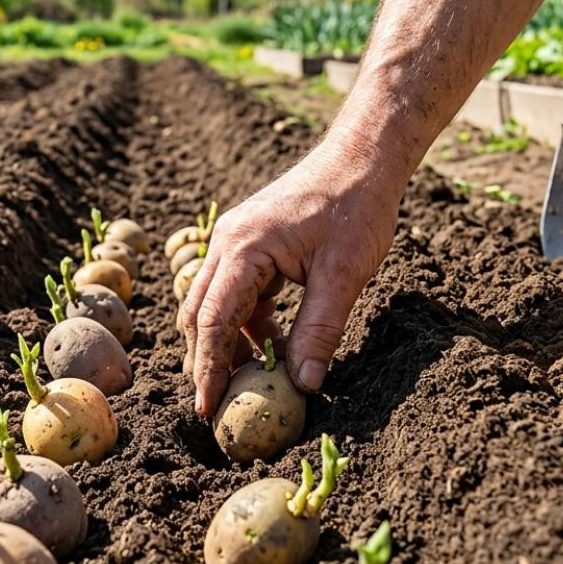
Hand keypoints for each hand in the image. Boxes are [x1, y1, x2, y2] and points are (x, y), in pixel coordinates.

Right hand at [181, 137, 402, 415]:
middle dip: (205, 361)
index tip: (207, 406)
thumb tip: (305, 385)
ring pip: (216, 304)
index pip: (213, 320)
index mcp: (243, 249)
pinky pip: (238, 292)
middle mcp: (228, 243)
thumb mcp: (343, 274)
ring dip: (228, 343)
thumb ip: (320, 331)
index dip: (208, 368)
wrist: (363, 157)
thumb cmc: (355, 206)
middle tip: (216, 406)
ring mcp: (236, 241)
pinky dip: (248, 323)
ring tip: (247, 383)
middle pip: (200, 313)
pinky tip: (271, 345)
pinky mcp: (252, 244)